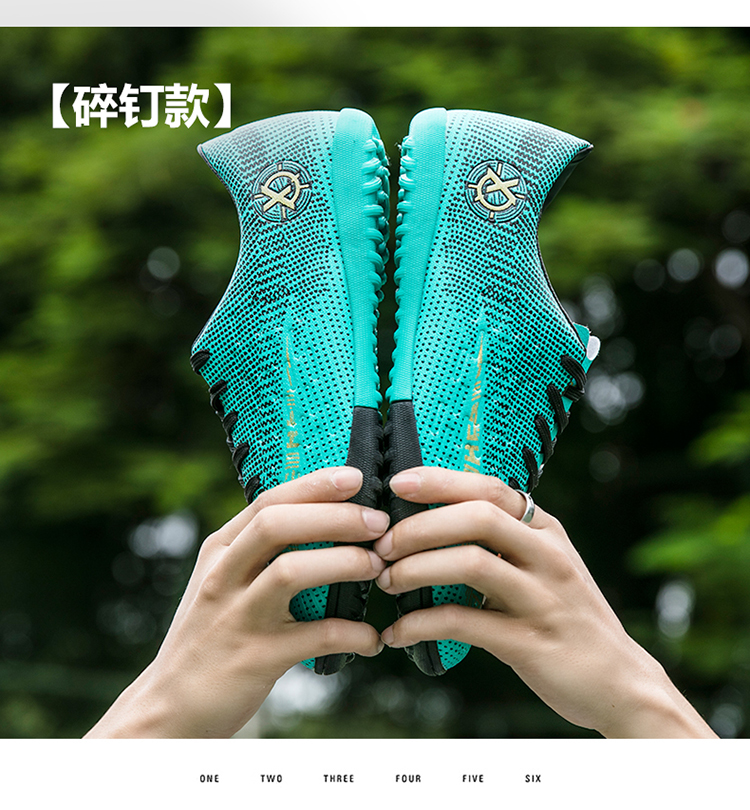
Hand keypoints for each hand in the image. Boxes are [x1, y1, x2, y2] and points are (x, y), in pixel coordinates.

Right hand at [85, 467, 387, 737]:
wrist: (170, 707)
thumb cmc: (211, 635)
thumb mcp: (222, 581)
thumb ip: (258, 551)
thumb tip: (322, 519)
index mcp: (220, 550)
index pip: (268, 501)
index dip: (314, 486)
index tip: (355, 478)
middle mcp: (223, 576)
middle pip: (277, 526)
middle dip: (334, 517)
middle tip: (377, 522)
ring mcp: (236, 617)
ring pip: (290, 572)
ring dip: (343, 562)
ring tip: (377, 566)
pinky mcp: (255, 659)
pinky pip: (315, 637)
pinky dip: (352, 633)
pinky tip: (371, 637)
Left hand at [375, 467, 715, 738]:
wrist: (618, 681)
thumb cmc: (564, 615)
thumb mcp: (542, 565)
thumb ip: (501, 540)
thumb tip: (431, 520)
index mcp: (544, 530)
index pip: (489, 489)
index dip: (441, 481)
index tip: (398, 484)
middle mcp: (547, 555)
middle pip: (477, 517)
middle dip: (420, 526)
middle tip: (384, 544)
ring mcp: (542, 597)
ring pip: (471, 563)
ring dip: (417, 569)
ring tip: (387, 582)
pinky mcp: (530, 642)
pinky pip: (465, 623)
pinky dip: (421, 625)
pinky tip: (397, 633)